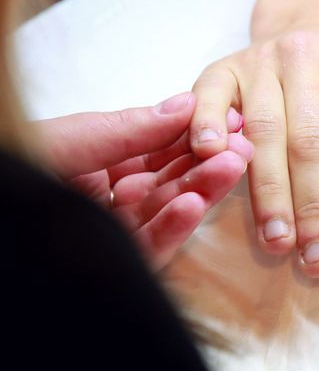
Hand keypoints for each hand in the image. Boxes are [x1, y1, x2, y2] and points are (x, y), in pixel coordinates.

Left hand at [36, 92, 252, 268]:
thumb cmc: (14, 164)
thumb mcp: (71, 139)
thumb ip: (129, 128)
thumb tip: (187, 103)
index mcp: (94, 165)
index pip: (156, 149)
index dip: (194, 135)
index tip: (233, 121)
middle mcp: (106, 200)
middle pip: (167, 181)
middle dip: (206, 163)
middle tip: (245, 148)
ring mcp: (109, 236)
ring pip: (165, 213)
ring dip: (201, 191)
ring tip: (230, 169)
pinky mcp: (114, 267)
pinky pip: (149, 248)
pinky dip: (173, 227)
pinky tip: (194, 204)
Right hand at [191, 0, 318, 277]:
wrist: (314, 19)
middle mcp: (308, 56)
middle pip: (311, 143)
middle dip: (315, 209)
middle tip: (317, 258)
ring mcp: (262, 59)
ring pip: (264, 132)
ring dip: (269, 193)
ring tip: (279, 241)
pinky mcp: (224, 67)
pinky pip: (211, 98)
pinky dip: (209, 126)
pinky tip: (214, 161)